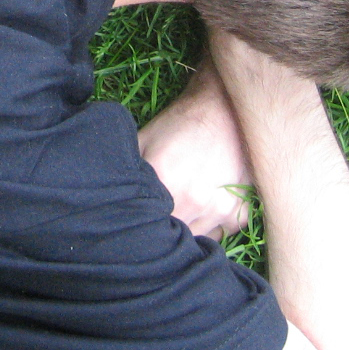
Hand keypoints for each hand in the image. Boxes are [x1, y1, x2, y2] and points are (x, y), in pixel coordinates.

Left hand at [137, 66, 251, 238]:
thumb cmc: (178, 125)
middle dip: (164, 232)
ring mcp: (218, 209)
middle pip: (172, 237)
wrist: (222, 109)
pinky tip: (205, 211)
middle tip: (161, 219)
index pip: (148, 228)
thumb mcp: (143, 140)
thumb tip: (110, 197)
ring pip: (197, 240)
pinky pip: (223, 234)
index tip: (140, 223)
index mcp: (164, 185)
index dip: (142, 229)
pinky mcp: (238, 211)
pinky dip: (213, 228)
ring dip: (188, 231)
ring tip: (182, 214)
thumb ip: (128, 171)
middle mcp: (192, 202)